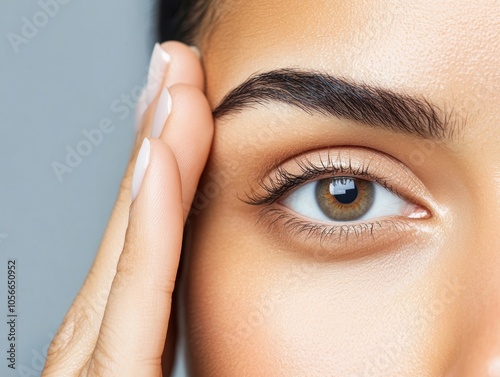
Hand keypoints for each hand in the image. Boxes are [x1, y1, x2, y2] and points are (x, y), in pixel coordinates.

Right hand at [42, 41, 212, 375]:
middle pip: (133, 221)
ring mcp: (93, 356)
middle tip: (178, 72)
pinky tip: (155, 163)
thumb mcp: (158, 375)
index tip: (183, 109)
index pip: (143, 237)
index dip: (164, 167)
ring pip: (131, 240)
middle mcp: (99, 334)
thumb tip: (198, 286)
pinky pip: (134, 290)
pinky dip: (145, 224)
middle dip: (157, 139)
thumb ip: (170, 338)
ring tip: (174, 88)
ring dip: (156, 158)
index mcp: (119, 336)